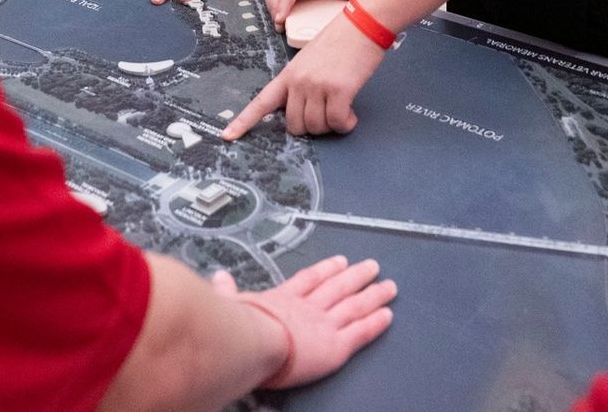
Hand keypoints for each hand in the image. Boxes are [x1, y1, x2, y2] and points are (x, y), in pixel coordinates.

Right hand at [211, 255, 395, 388]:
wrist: (251, 341)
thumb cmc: (237, 326)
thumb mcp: (228, 304)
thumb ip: (226, 292)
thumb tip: (217, 277)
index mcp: (283, 298)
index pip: (310, 280)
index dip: (326, 270)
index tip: (339, 262)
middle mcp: (308, 307)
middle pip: (338, 288)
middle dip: (356, 276)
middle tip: (372, 267)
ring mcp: (324, 324)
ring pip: (354, 306)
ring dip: (373, 295)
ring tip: (389, 286)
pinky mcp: (336, 345)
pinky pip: (360, 332)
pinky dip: (375, 323)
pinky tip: (388, 315)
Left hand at [223, 14, 388, 138]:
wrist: (363, 22)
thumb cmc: (342, 40)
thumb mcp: (311, 59)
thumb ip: (302, 83)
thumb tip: (306, 111)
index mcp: (288, 74)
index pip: (261, 102)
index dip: (244, 122)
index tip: (227, 136)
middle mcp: (298, 81)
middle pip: (294, 125)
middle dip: (312, 126)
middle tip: (328, 112)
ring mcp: (317, 86)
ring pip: (317, 127)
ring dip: (332, 125)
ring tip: (343, 108)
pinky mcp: (339, 91)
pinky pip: (338, 123)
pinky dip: (346, 124)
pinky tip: (351, 114)